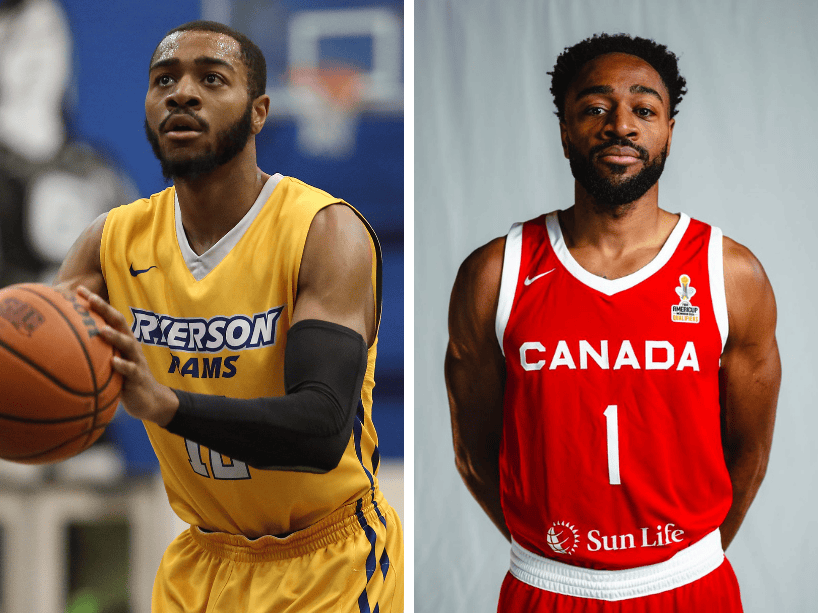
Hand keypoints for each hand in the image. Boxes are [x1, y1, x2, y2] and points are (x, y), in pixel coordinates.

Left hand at [77, 286, 178, 426]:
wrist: (149, 400)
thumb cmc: (125, 378)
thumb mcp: (111, 361)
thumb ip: (97, 350)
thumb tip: (66, 342)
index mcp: (123, 339)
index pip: (109, 316)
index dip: (96, 302)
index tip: (78, 289)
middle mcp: (131, 345)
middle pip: (120, 323)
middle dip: (106, 309)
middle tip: (91, 299)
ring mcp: (136, 360)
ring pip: (128, 344)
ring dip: (115, 336)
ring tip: (102, 330)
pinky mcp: (139, 377)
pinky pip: (131, 370)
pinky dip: (123, 365)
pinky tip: (114, 362)